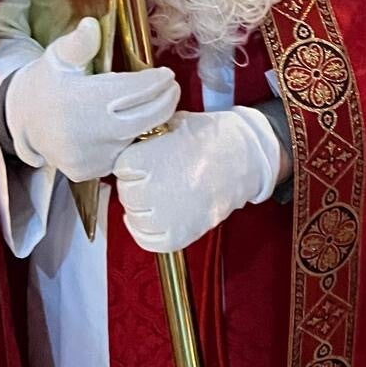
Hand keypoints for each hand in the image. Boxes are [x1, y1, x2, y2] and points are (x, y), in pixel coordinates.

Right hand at [4, 17, 179, 181]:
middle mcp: (87, 134)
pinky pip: (122, 154)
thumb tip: (91, 25)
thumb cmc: (47, 83)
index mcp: (80, 101)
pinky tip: (132, 124)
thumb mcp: (57, 57)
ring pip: (136, 138)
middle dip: (165, 101)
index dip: (156, 82)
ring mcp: (89, 158)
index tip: (167, 73)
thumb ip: (78, 43)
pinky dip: (131, 139)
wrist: (23, 121)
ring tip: (156, 102)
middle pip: (146, 119)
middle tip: (171, 87)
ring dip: (150, 121)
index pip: (133, 92)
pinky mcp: (89, 172)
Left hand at [114, 106, 281, 253]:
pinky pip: (148, 240)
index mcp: (145, 160)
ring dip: (143, 208)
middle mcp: (153, 189)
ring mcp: (167, 215)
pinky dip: (147, 232)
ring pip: (135, 217)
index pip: (120, 169)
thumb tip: (126, 148)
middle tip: (156, 178)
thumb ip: (144, 140)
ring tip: (160, 196)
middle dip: (137, 185)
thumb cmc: (208, 139)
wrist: (245, 158)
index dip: (133, 164)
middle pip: (126, 194)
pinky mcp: (179, 235)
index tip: (146, 161)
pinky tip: (155, 218)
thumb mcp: (171, 126)